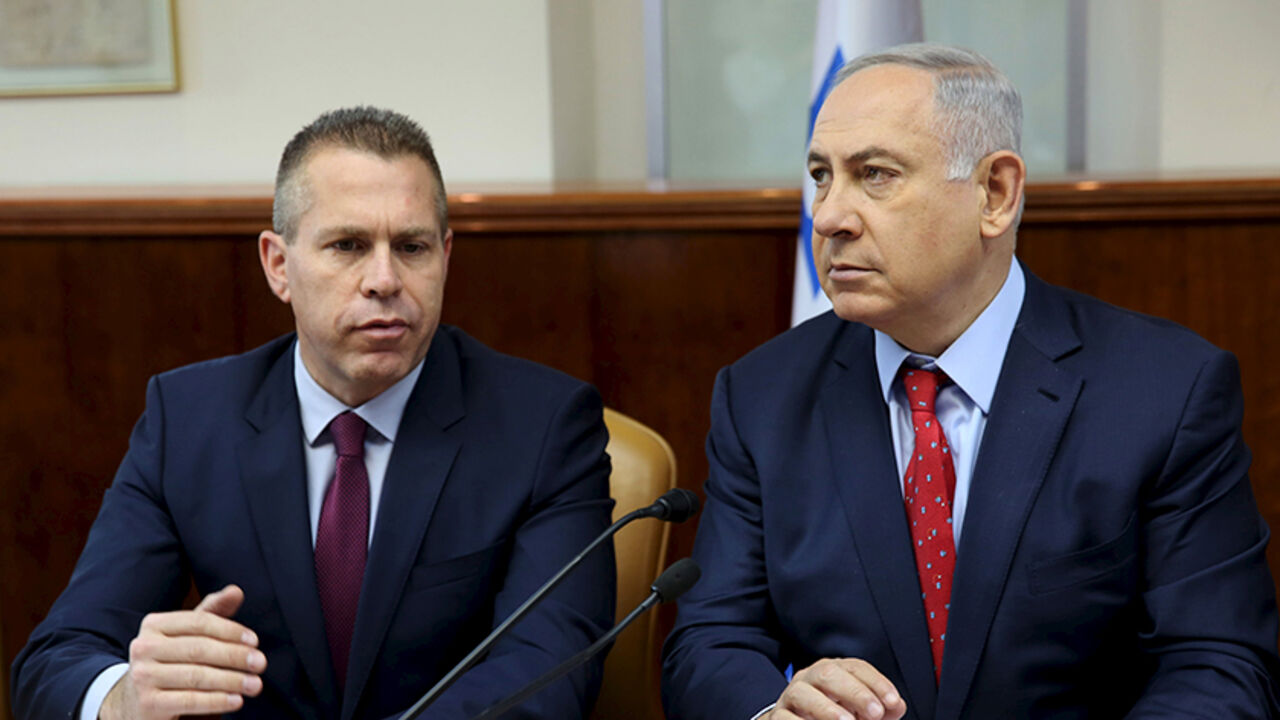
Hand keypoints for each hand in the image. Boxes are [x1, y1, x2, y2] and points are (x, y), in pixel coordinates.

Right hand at [100, 584, 266, 719]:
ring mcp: (142, 676)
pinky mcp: (147, 704)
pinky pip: (190, 700)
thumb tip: (236, 591)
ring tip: (255, 684)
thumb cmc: (171, 662)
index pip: (199, 622)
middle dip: (235, 656)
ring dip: (232, 680)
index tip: (255, 641)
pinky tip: (237, 700)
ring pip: (197, 675)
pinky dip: (218, 700)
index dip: (230, 630)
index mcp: (154, 624)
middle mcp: (143, 647)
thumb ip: (213, 613)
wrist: (136, 701)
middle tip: (260, 664)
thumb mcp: (189, 635)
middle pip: (200, 649)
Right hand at [766, 658, 906, 719]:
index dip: (876, 682)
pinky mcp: (778, 716)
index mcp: (833, 672)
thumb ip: (881, 709)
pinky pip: (784, 717)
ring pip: (802, 693)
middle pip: (827, 673)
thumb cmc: (833, 717)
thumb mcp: (860, 712)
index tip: (892, 702)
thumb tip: (896, 706)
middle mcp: (809, 678)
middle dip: (854, 691)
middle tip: (875, 713)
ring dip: (826, 708)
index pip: (855, 667)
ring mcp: (791, 697)